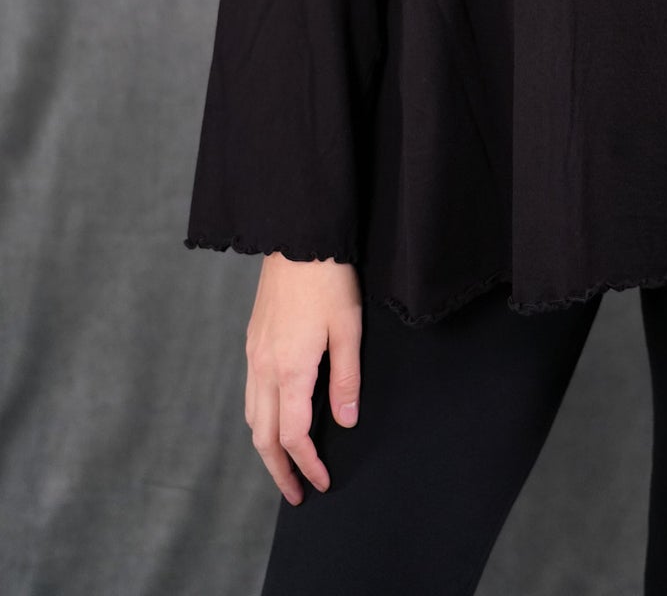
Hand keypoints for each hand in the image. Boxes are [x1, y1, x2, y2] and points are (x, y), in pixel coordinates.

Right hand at [244, 253, 362, 504]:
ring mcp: (254, 355)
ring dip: (266, 448)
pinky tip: (275, 418)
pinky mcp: (252, 341)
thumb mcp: (349, 328)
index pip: (293, 436)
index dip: (307, 465)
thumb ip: (347, 378)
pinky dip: (260, 419)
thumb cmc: (328, 280)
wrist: (297, 239)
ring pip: (252, 417)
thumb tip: (346, 421)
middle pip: (263, 437)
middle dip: (279, 471)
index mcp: (290, 370)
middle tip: (296, 494)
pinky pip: (250, 394)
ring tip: (285, 464)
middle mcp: (264, 368)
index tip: (322, 483)